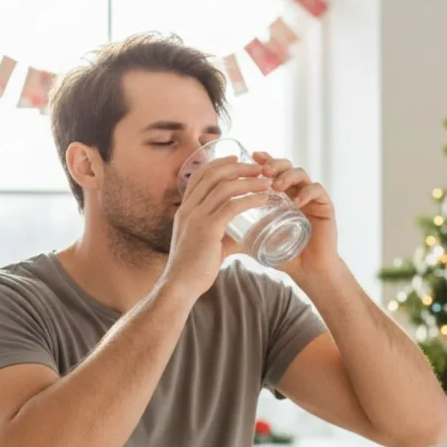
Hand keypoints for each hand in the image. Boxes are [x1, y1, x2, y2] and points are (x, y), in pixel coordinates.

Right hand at [162, 156, 270, 296]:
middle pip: (214, 175)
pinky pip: (232, 206)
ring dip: (248, 181)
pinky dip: (250, 199)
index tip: (237, 159)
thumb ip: (224, 237)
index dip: (219, 163)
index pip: (200, 176)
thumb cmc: (193, 270)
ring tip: (266, 182)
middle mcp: (188, 209)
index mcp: (185, 210)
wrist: (180, 287)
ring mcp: (196, 218)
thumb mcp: (207, 245)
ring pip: (225, 188)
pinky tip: (264, 199)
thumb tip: (244, 235)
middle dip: (238, 167)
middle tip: (258, 167)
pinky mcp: (207, 230)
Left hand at [252, 151, 338, 280]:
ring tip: (275, 186)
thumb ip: (241, 228)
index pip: (272, 170)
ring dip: (287, 176)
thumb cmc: (283, 255)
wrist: (307, 271)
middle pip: (286, 166)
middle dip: (273, 164)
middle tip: (263, 170)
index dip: (262, 160)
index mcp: (281, 194)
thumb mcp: (258, 238)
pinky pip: (317, 190)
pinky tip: (295, 201)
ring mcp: (311, 197)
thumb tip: (213, 224)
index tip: (250, 157)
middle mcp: (296, 191)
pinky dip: (306, 192)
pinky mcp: (325, 206)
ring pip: (301, 173)